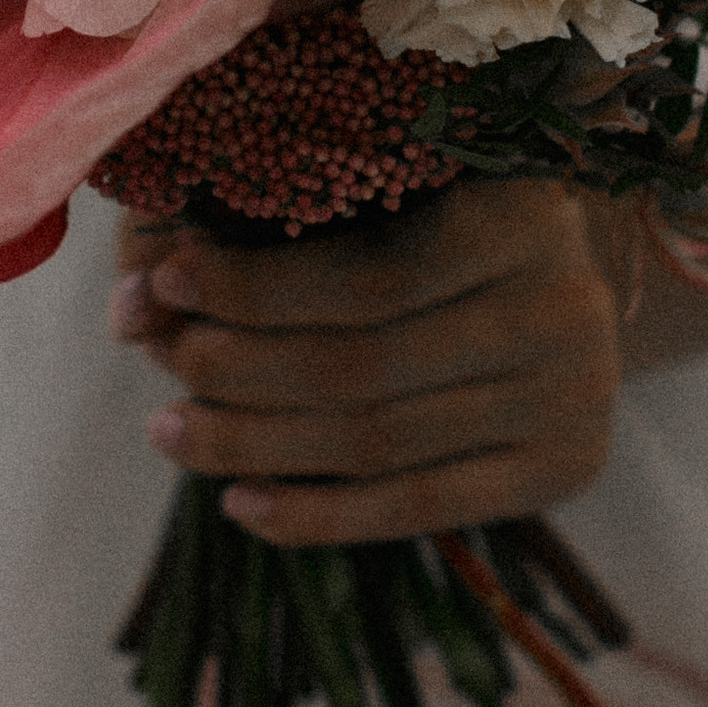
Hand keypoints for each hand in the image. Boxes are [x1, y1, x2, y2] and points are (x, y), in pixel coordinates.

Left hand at [109, 179, 623, 544]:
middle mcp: (567, 302)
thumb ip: (246, 229)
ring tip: (171, 432)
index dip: (253, 289)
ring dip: (255, 446)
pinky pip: (419, 506)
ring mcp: (575, 394)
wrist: (560, 279)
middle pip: (365, 367)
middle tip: (162, 365)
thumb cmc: (434, 211)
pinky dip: (318, 515)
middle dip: (240, 371)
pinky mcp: (566, 467)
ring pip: (379, 441)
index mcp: (521, 208)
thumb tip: (132, 307)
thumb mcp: (362, 191)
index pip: (367, 276)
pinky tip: (240, 504)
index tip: (164, 279)